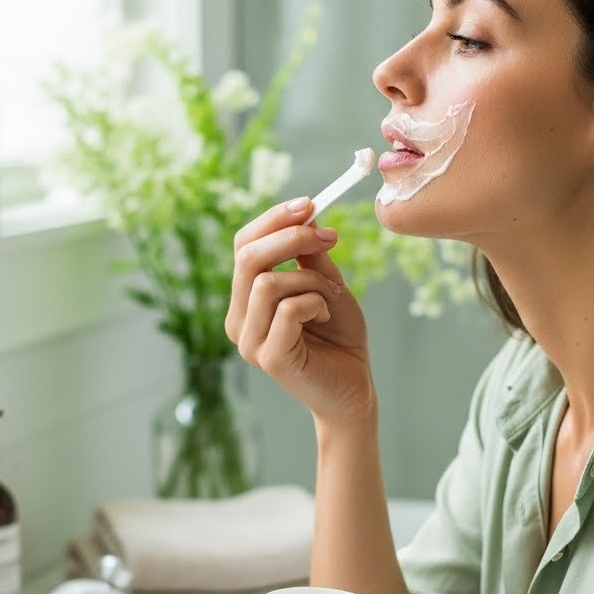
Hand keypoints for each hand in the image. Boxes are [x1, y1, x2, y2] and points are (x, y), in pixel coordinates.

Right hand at [224, 199, 376, 424]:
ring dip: (311, 280)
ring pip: (267, 282)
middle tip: (329, 236)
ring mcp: (249, 341)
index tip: (310, 204)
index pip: (242, 246)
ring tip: (332, 297)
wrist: (355, 389)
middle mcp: (239, 320)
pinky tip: (328, 315)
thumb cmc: (340, 339)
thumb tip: (306, 216)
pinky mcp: (269, 358)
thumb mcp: (328, 286)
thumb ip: (310, 258)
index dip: (273, 220)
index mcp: (245, 300)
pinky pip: (288, 309)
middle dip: (290, 237)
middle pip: (247, 258)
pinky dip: (315, 302)